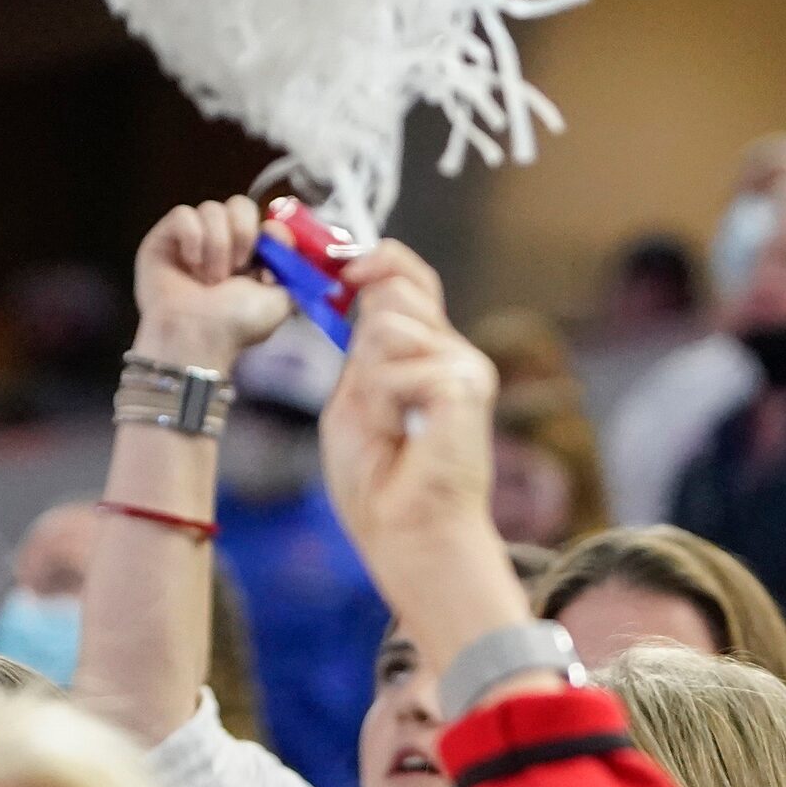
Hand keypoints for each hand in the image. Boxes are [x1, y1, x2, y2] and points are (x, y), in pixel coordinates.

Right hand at [131, 197, 295, 374]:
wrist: (197, 338)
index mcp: (249, 257)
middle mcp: (220, 244)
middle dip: (243, 233)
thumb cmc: (235, 325)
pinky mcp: (163, 239)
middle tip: (237, 268)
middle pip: (238, 204)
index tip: (266, 262)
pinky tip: (189, 264)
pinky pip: (182, 214)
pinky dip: (191, 237)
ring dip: (217, 245)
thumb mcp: (280, 301)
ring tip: (209, 279)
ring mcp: (191, 240)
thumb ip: (292, 269)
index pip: (263, 219)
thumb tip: (285, 239)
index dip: (270, 233)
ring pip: (211, 208)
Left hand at [320, 245, 527, 682]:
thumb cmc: (379, 481)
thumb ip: (361, 347)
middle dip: (361, 319)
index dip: (363, 255)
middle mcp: (453, 351)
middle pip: (395, 284)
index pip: (403, 275)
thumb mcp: (354, 397)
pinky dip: (383, 401)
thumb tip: (355, 289)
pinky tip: (402, 434)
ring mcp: (465, 365)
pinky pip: (396, 364)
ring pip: (390, 321)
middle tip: (364, 381)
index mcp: (427, 351)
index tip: (320, 252)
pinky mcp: (466, 385)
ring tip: (388, 423)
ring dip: (370, 376)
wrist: (409, 535)